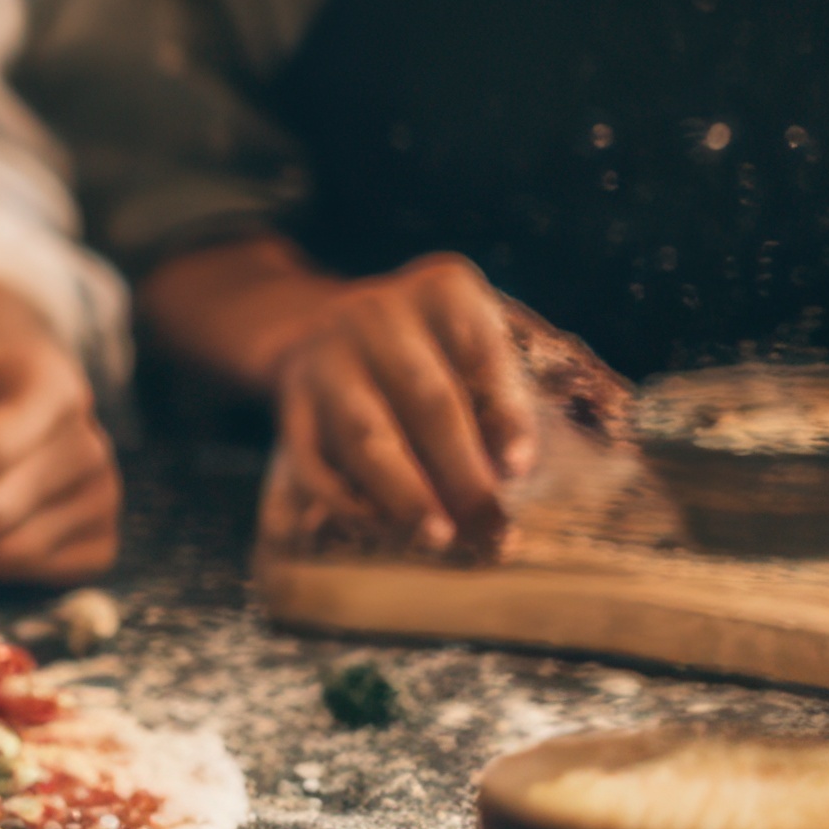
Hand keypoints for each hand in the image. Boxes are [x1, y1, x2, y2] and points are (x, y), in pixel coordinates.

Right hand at [257, 253, 604, 555]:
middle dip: (461, 471)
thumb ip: (504, 396)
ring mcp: (328, 357)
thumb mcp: (471, 342)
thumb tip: (539, 478)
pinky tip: (380, 529)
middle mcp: (380, 313)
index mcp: (444, 291)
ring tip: (436, 537)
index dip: (504, 413)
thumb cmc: (429, 352)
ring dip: (402, 491)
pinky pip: (313, 461)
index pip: (482, 353)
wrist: (319, 328)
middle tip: (491, 529)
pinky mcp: (290, 403)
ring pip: (365, 432)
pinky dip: (346, 501)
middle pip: (427, 399)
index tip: (519, 468)